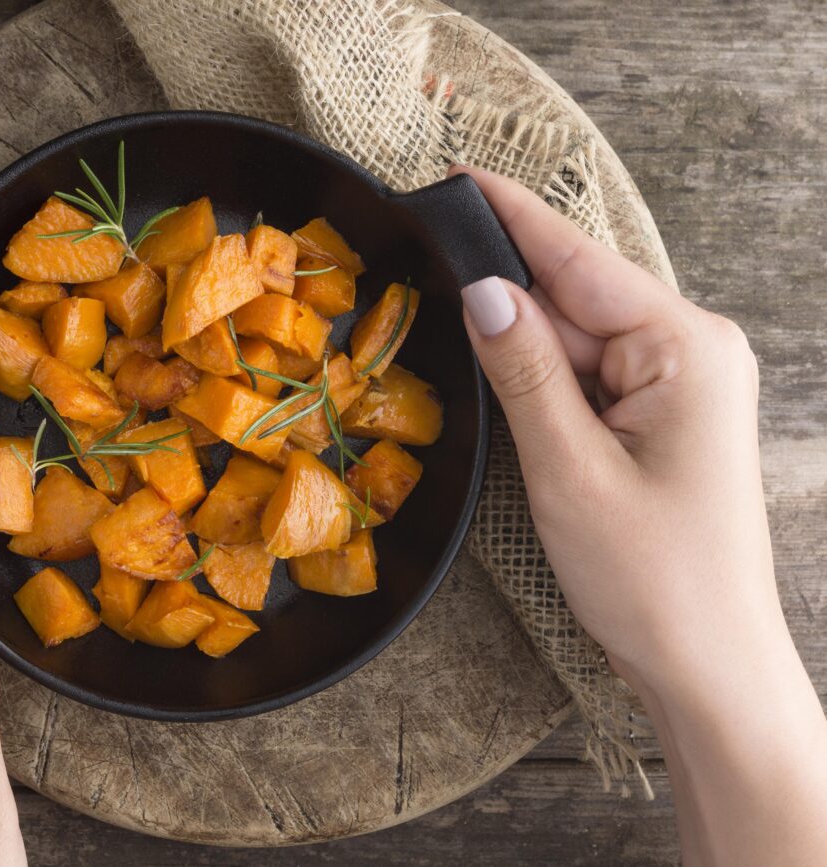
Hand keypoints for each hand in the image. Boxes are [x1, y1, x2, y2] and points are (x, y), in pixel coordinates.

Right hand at [452, 165, 826, 865]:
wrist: (708, 665)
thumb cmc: (652, 577)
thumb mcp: (569, 468)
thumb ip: (524, 369)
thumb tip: (482, 288)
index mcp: (685, 347)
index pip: (579, 261)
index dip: (511, 217)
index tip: (456, 176)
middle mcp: (693, 351)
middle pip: (576, 300)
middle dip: (505, 299)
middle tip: (426, 280)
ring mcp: (682, 385)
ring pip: (577, 342)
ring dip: (523, 352)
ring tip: (461, 357)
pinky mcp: (665, 418)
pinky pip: (591, 378)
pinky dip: (546, 384)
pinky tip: (509, 397)